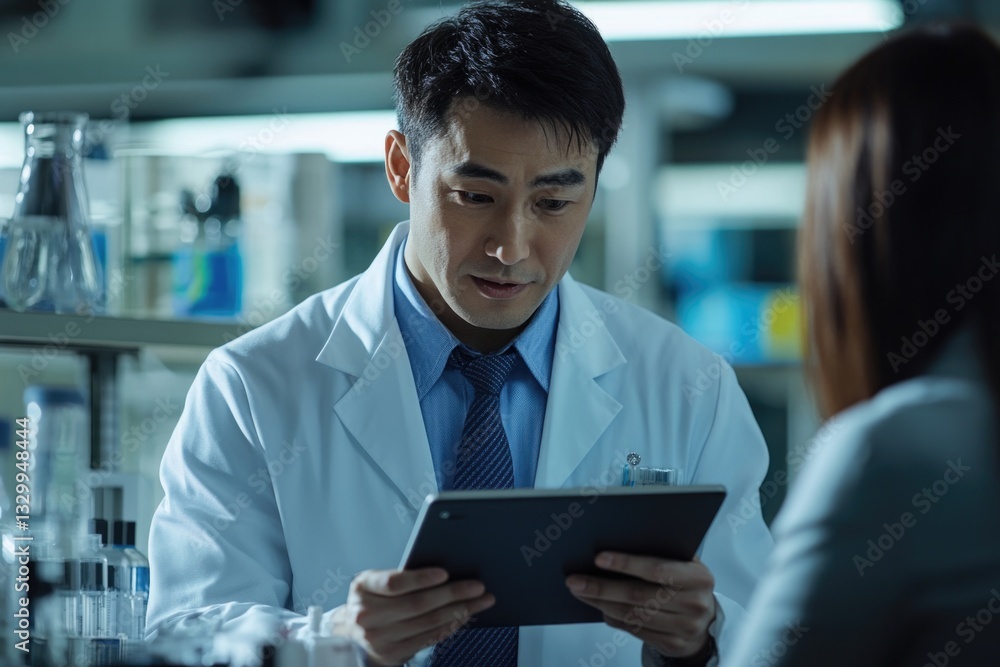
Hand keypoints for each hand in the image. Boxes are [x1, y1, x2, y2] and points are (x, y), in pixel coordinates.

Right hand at [332, 567, 494, 664]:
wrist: (352, 633)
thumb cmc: (372, 599)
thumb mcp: (374, 582)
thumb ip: (399, 577)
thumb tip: (444, 572)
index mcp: (363, 588)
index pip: (394, 583)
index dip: (421, 578)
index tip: (445, 573)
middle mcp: (367, 615)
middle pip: (417, 604)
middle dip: (452, 594)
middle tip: (477, 586)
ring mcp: (380, 638)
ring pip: (427, 622)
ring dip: (459, 611)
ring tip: (480, 601)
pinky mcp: (393, 653)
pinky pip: (428, 638)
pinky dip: (449, 626)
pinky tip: (464, 616)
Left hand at [565, 553, 715, 659]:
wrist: (706, 621)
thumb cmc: (686, 583)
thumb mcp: (685, 563)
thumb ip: (662, 552)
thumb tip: (615, 543)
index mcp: (699, 577)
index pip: (657, 569)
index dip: (626, 563)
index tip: (598, 558)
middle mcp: (695, 604)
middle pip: (639, 595)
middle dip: (602, 587)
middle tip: (575, 580)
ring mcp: (684, 627)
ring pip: (632, 615)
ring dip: (601, 603)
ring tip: (580, 591)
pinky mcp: (672, 644)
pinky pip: (634, 630)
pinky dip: (612, 617)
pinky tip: (598, 606)